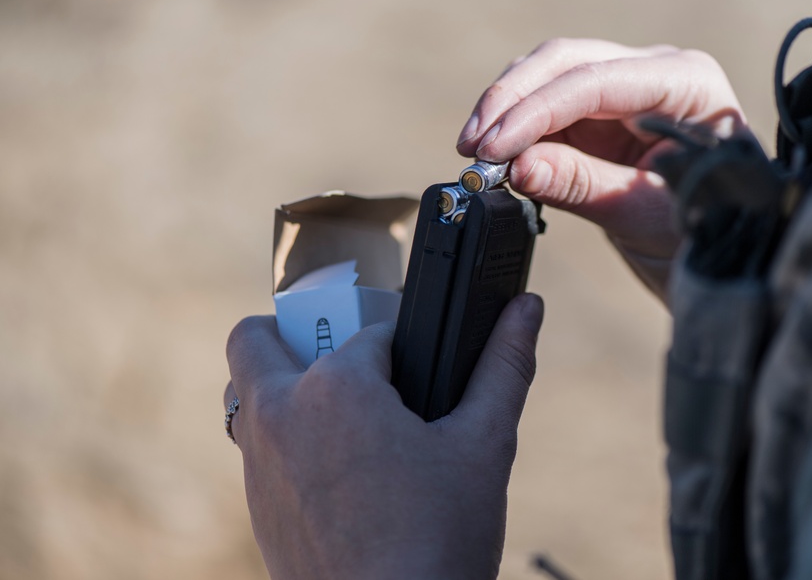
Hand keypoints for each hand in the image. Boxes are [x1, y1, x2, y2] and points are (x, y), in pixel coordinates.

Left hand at [224, 294, 543, 579]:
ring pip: (248, 391)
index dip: (405, 351)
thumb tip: (528, 308)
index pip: (372, 334)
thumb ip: (505, 367)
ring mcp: (259, 462)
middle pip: (258, 336)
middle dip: (295, 330)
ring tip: (347, 413)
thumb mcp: (484, 445)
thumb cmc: (439, 539)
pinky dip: (287, 436)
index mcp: (337, 387)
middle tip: (352, 365)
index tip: (424, 380)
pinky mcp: (257, 506)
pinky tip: (341, 468)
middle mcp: (281, 413)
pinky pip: (257, 445)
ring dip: (284, 382)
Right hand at [457, 38, 747, 303]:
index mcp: (686, 83)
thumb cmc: (701, 231)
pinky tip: (494, 154)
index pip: (596, 81)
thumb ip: (581, 184)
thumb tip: (516, 166)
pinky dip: (516, 127)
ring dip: (506, 109)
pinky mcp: (600, 112)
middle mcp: (654, 72)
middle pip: (565, 62)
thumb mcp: (642, 214)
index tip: (493, 147)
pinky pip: (547, 106)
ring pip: (548, 75)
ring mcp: (625, 87)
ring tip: (475, 154)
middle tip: (472, 146)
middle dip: (511, 101)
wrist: (717, 254)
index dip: (536, 111)